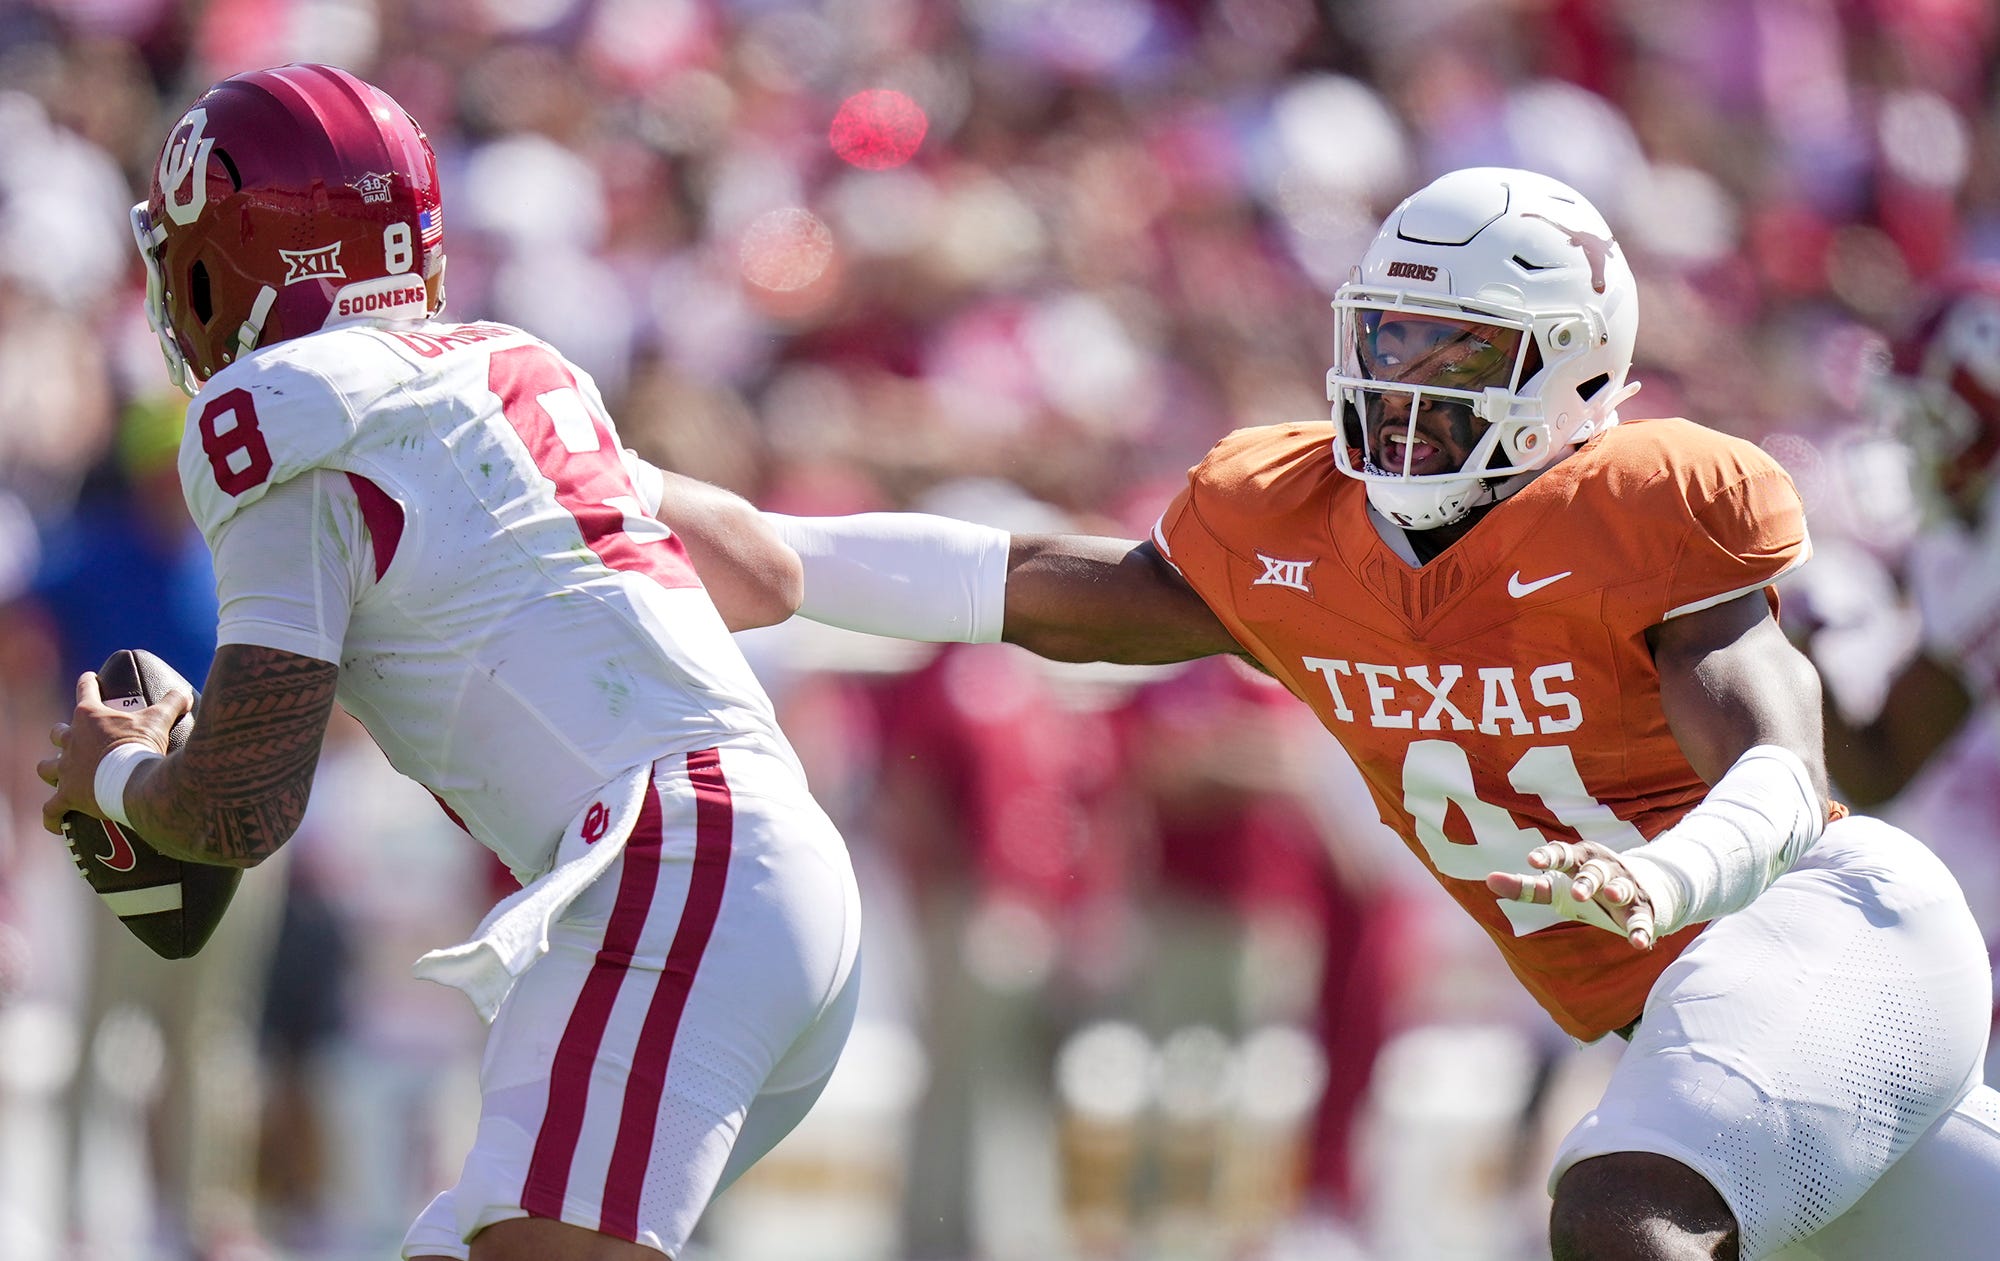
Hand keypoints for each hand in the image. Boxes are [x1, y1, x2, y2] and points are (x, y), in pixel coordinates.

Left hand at [36, 672, 190, 835]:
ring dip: (51, 770)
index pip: (86, 691)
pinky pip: (52, 809)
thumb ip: (172, 703)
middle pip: (58, 733)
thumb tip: (185, 693)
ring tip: (58, 774)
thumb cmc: (142, 747)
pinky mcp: (67, 796)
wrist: (133, 781)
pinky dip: (53, 816)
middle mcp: (71, 741)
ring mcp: (66, 770)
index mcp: (90, 717)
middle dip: (63, 734)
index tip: (89, 679)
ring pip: (46, 768)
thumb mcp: (160, 720)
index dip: (88, 683)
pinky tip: (55, 822)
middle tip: (74, 737)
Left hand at [1486, 839, 1657, 950]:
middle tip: (1578, 892)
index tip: (1533, 861)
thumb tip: (1488, 880)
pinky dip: (1642, 929)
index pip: (1563, 853)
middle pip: (1595, 871)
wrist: (1638, 888)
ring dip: (1619, 891)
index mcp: (1580, 859)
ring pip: (1623, 887)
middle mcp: (1604, 869)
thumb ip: (1526, 886)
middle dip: (1587, 880)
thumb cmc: (1585, 885)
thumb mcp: (1555, 886)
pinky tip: (1640, 943)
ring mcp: (1625, 887)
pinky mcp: (1642, 908)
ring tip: (1613, 896)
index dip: (1549, 857)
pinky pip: (1642, 918)